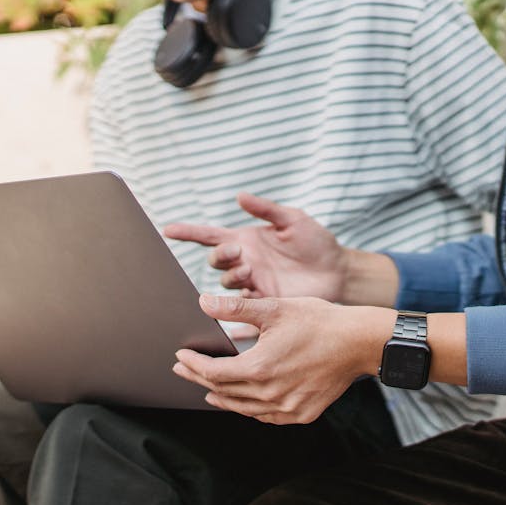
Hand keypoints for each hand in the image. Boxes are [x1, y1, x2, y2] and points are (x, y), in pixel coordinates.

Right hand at [163, 193, 345, 300]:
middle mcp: (245, 262)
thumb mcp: (293, 220)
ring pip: (226, 282)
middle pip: (216, 261)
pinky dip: (235, 307)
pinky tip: (236, 307)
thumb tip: (238, 196)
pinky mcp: (263, 302)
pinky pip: (241, 306)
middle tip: (237, 252)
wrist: (338, 272)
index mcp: (247, 240)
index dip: (188, 233)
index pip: (210, 236)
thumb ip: (266, 209)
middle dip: (220, 255)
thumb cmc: (316, 243)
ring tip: (250, 270)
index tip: (167, 230)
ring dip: (231, 276)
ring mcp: (253, 283)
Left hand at [173, 295, 394, 424]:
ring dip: (222, 399)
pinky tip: (244, 402)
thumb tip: (204, 303)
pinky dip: (250, 409)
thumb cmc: (320, 321)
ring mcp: (287, 408)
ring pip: (243, 408)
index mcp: (259, 367)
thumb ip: (235, 309)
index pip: (213, 373)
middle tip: (185, 370)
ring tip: (207, 391)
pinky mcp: (302, 413)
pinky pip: (266, 416)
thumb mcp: (275, 308)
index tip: (181, 357)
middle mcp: (270, 394)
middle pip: (224, 392)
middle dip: (200, 380)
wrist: (358, 342)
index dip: (193, 365)